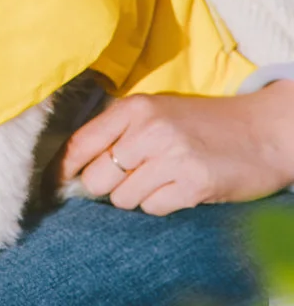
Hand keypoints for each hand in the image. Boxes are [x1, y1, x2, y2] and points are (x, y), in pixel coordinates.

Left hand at [60, 80, 293, 215]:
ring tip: (161, 178)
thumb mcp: (154, 112)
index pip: (80, 144)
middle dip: (107, 185)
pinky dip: (162, 203)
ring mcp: (171, 156)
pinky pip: (153, 208)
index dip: (63, 169)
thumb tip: (74, 165)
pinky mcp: (193, 183)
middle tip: (130, 177)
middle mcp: (147, 129)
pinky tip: (179, 187)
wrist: (260, 131)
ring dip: (137, 195)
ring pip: (123, 198)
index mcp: (132, 108)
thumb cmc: (199, 122)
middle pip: (96, 178)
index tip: (56, 184)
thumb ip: (116, 131)